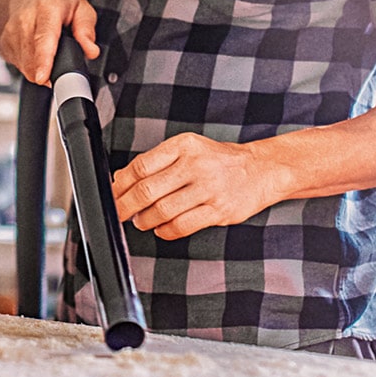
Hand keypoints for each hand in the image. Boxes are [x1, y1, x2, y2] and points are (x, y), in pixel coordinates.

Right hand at [0, 0, 98, 84]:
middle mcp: (25, 18)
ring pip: (26, 66)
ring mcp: (11, 31)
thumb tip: (90, 51)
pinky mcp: (4, 43)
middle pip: (32, 57)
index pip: (44, 37)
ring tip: (51, 52)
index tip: (43, 78)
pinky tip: (37, 52)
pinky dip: (32, 65)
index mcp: (46, 6)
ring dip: (41, 68)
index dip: (43, 60)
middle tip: (63, 70)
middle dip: (49, 71)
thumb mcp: (80, 6)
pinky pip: (20, 65)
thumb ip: (86, 29)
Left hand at [112, 132, 288, 239]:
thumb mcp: (189, 149)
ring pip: (162, 210)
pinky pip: (182, 225)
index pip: (142, 166)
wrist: (262, 169)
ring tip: (141, 221)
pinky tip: (161, 228)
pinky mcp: (219, 210)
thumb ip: (157, 162)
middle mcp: (196, 165)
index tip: (113, 193)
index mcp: (184, 145)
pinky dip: (165, 231)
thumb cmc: (220, 161)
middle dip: (126, 206)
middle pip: (147, 190)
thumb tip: (121, 179)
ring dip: (145, 220)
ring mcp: (208, 188)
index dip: (121, 184)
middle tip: (119, 213)